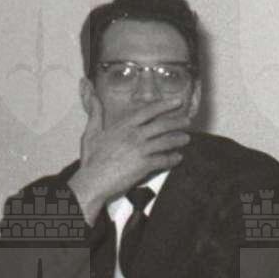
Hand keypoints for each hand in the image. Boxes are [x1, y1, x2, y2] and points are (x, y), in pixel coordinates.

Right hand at [68, 94, 190, 221]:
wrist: (92, 182)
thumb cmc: (91, 159)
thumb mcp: (91, 133)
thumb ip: (95, 114)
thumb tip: (93, 95)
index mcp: (123, 126)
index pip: (148, 111)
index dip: (165, 105)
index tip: (178, 101)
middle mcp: (134, 135)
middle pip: (162, 125)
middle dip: (178, 122)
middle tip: (188, 121)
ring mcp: (141, 150)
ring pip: (167, 142)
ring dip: (179, 140)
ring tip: (186, 139)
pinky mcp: (144, 165)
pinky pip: (164, 160)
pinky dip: (173, 158)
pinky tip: (178, 158)